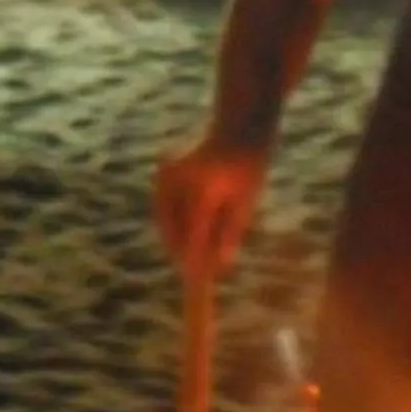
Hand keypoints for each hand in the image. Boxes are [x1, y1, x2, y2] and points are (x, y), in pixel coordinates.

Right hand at [154, 136, 269, 281]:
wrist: (236, 133)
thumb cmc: (247, 169)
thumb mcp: (246, 204)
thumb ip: (231, 233)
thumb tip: (220, 264)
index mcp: (205, 191)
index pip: (194, 234)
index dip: (195, 259)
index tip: (197, 278)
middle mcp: (180, 182)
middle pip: (174, 229)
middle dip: (182, 251)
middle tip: (192, 272)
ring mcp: (168, 177)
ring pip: (165, 220)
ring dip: (175, 237)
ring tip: (189, 255)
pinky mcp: (163, 175)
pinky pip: (164, 207)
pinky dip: (172, 222)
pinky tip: (183, 232)